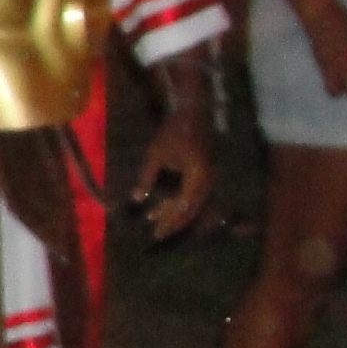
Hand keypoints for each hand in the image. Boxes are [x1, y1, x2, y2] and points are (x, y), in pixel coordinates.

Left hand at [133, 101, 213, 240]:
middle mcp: (209, 182)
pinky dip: (178, 201)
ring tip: (152, 218)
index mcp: (199, 177)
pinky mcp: (205, 175)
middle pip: (191, 210)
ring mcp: (210, 179)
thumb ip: (146, 178)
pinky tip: (161, 205)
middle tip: (156, 235)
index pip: (184, 208)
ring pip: (192, 203)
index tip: (157, 235)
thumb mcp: (155, 155)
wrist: (194, 112)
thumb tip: (137, 199)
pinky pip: (193, 194)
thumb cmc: (174, 131)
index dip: (170, 222)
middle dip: (173, 222)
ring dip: (174, 212)